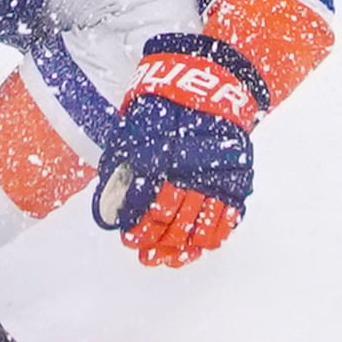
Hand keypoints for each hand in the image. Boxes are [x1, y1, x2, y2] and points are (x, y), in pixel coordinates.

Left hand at [91, 34, 267, 267]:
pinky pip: (226, 216)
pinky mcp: (234, 179)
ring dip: (183, 246)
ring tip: (172, 257)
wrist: (204, 85)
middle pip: (172, 223)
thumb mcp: (130, 132)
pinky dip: (213, 235)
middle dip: (158, 243)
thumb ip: (120, 167)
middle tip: (148, 254)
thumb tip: (107, 204)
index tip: (131, 240)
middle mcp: (186, 173)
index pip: (146, 209)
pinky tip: (201, 245)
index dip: (138, 230)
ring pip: (198, 226)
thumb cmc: (161, 108)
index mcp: (157, 162)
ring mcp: (213, 178)